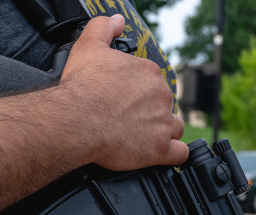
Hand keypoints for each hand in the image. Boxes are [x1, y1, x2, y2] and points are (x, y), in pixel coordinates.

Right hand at [60, 15, 187, 169]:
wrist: (75, 120)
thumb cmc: (81, 87)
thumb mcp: (88, 45)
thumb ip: (103, 27)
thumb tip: (116, 20)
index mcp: (148, 72)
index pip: (153, 82)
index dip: (139, 92)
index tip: (125, 100)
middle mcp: (161, 96)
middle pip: (164, 105)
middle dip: (150, 112)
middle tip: (128, 120)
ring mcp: (163, 123)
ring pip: (175, 127)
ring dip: (164, 132)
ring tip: (143, 137)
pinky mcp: (160, 149)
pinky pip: (180, 153)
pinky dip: (173, 154)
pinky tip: (162, 153)